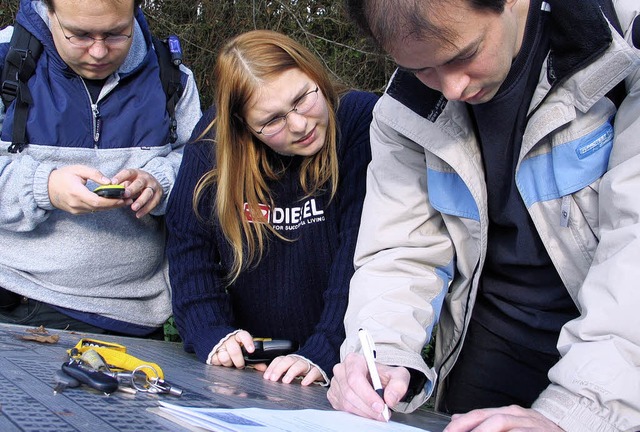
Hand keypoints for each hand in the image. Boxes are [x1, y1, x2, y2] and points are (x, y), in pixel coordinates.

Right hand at [48, 165, 130, 213]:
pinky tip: (111, 202)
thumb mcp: (78, 169)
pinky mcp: (76, 212)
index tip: (124, 198)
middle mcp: (76, 204)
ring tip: (123, 201)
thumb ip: (95, 174)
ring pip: (97, 210)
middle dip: (116, 204)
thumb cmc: (62, 175)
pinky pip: (92, 210)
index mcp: (76, 192)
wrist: (45, 187)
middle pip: (100, 208)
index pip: (98, 201)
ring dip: (111, 206)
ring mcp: (76, 209)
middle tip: (129, 200)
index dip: (112, 202)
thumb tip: (109, 181)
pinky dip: (102, 207)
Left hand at [110, 168, 161, 217]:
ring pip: (148, 193)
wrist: (153, 183)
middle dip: (132, 189)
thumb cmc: (136, 183)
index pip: (128, 173)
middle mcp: (145, 178)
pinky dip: (146, 209)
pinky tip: (138, 214)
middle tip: (125, 194)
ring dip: (140, 200)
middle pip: (139, 183)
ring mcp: (153, 186)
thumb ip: (120, 184)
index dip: (120, 177)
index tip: (113, 183)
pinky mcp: (158, 195)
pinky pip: (153, 202)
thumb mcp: (128, 179)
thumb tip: (109, 189)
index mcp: (136, 173)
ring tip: (133, 208)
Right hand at [210, 330, 253, 368]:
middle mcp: (229, 340)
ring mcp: (220, 346)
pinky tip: (223, 363)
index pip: (243, 335)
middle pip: (234, 350)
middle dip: (239, 361)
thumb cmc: (237, 349)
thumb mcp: (246, 352)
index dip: (247, 342)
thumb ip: (255, 360)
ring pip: (224, 356)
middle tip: (241, 365)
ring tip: (231, 364)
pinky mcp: (213, 353)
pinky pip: (215, 360)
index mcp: (239, 337)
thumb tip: (263, 368)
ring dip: (229, 363)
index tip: (251, 351)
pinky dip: (220, 364)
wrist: (219, 344)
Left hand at [255, 355, 321, 385]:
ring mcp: (308, 364)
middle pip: (287, 361)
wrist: (323, 358)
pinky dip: (309, 377)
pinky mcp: (318, 369)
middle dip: (279, 369)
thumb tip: (260, 368)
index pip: (279, 359)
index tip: (266, 376)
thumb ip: (275, 368)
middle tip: (272, 378)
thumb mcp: (289, 366)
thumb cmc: (303, 365)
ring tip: (285, 381)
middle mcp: (298, 360)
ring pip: (299, 365)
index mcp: (291, 359)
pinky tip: (304, 383)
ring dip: (291, 372)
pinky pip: (314, 372)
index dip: (272, 367)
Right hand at [327, 352, 409, 421]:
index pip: (355, 378)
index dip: (367, 394)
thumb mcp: (398, 375)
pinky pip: (342, 408)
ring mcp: (335, 383)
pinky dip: (356, 414)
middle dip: (367, 407)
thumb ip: (398, 384)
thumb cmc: (384, 376)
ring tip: (377, 414)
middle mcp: (341, 370)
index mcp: (354, 360)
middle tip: (382, 414)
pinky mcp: (334, 395)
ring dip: (363, 413)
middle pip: (349, 392)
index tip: (380, 405)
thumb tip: (390, 398)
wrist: (377, 381)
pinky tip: (367, 413)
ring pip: (346, 403)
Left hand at [443, 405, 563, 431]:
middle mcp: (519, 416)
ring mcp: (532, 426)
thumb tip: (458, 419)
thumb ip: (485, 420)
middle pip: (491, 420)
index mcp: (508, 412)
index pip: (479, 414)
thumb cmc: (537, 431)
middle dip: (470, 429)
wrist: (568, 429)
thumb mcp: (511, 422)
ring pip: (504, 425)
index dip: (460, 424)